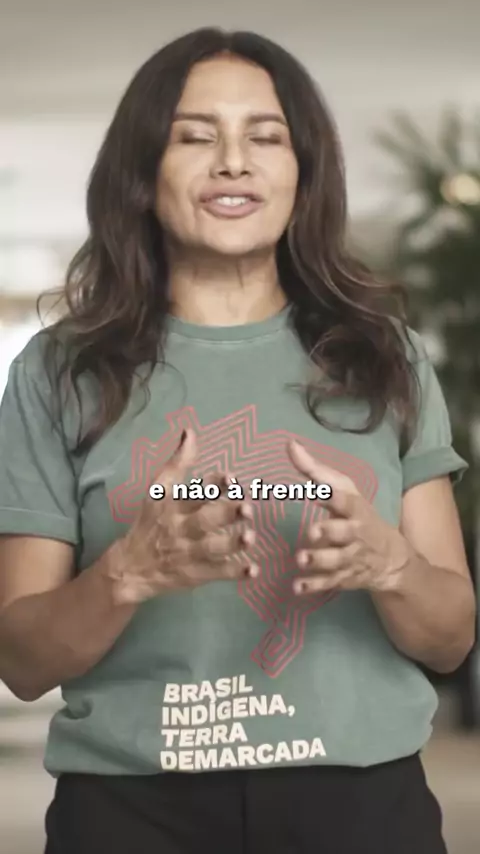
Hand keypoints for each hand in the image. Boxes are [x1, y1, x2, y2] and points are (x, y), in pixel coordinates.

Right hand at [109, 430, 256, 603]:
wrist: (131, 567)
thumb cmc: (150, 522)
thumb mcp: (159, 491)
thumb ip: (178, 463)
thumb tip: (190, 432)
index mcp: (172, 505)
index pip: (193, 493)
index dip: (213, 486)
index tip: (232, 478)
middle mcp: (180, 528)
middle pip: (203, 521)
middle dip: (225, 514)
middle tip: (248, 507)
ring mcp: (188, 554)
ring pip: (211, 549)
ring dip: (231, 544)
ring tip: (250, 537)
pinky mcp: (194, 575)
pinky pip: (216, 574)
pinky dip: (234, 573)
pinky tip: (252, 571)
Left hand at [287, 440, 410, 594]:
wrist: (390, 557)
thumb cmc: (358, 514)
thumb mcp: (344, 490)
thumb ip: (315, 470)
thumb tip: (290, 444)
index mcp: (354, 508)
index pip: (343, 499)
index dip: (331, 494)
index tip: (315, 488)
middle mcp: (355, 533)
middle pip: (343, 532)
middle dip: (329, 532)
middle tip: (312, 533)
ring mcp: (352, 557)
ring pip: (336, 560)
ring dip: (318, 561)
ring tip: (300, 560)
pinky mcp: (345, 577)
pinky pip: (329, 583)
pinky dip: (313, 586)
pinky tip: (297, 587)